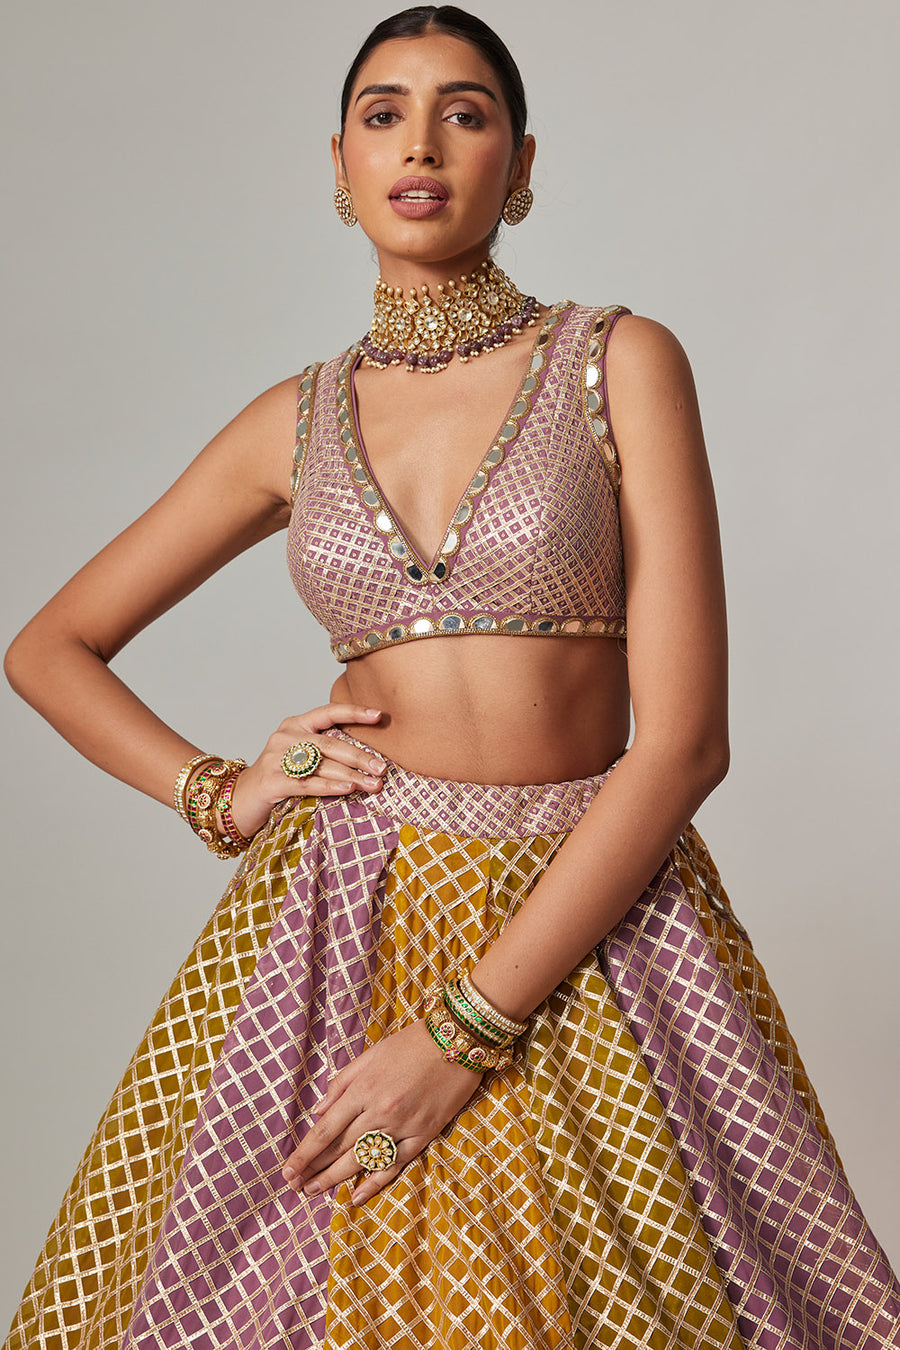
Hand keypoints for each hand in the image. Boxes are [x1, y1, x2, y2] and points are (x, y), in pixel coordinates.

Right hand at [227, 703, 387, 837]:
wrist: (241, 799)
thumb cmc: (280, 777)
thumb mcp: (302, 757)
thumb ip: (326, 751)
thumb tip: (369, 757)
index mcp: (296, 725)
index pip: (328, 712)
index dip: (354, 712)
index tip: (378, 715)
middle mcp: (286, 736)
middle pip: (330, 743)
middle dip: (359, 756)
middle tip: (382, 767)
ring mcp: (276, 757)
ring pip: (322, 764)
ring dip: (352, 775)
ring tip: (373, 784)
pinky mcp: (272, 780)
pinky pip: (308, 783)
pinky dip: (330, 787)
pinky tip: (348, 789)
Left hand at [281, 1020, 483, 1204]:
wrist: (458, 1039)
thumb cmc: (411, 1043)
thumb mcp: (371, 1054)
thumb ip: (342, 1083)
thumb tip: (318, 1109)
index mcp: (363, 1089)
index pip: (325, 1129)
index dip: (304, 1153)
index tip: (287, 1171)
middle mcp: (379, 1111)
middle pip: (340, 1149)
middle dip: (315, 1170)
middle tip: (296, 1187)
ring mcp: (403, 1125)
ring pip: (363, 1160)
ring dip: (336, 1179)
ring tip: (316, 1191)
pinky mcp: (424, 1134)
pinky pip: (395, 1164)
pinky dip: (375, 1182)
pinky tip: (357, 1195)